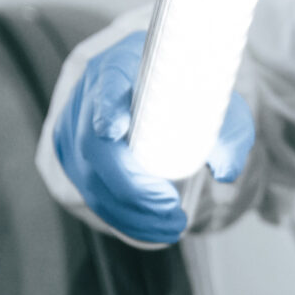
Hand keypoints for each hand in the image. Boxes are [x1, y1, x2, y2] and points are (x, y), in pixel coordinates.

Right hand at [52, 30, 254, 246]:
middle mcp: (85, 93)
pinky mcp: (64, 160)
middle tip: (173, 211)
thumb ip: (230, 131)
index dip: (106, 105)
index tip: (115, 129)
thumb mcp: (216, 102)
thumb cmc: (185, 92)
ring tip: (172, 227)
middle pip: (92, 146)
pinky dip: (118, 220)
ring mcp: (68, 128)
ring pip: (86, 181)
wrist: (153, 88)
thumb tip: (225, 170)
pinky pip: (84, 197)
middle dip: (133, 189)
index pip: (106, 82)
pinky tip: (149, 230)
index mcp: (120, 63)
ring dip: (129, 215)